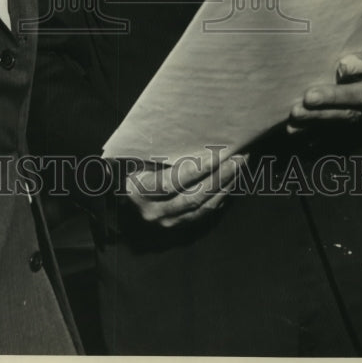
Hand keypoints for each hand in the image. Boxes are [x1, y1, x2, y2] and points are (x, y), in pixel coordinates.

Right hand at [123, 149, 247, 228]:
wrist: (122, 196)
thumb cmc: (129, 168)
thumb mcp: (136, 158)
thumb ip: (157, 153)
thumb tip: (190, 136)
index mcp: (139, 191)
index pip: (172, 182)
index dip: (196, 170)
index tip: (218, 155)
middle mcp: (154, 212)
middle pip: (193, 197)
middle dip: (219, 177)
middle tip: (238, 157)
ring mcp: (168, 223)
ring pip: (203, 207)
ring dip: (225, 186)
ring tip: (239, 165)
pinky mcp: (179, 227)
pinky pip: (205, 214)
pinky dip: (220, 197)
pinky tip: (231, 181)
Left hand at [287, 32, 361, 132]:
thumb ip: (350, 35)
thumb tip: (322, 31)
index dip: (361, 64)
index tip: (342, 66)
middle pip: (361, 94)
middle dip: (334, 97)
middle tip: (309, 97)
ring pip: (348, 113)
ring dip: (321, 115)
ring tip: (297, 113)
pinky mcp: (357, 116)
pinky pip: (336, 125)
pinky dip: (314, 128)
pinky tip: (294, 128)